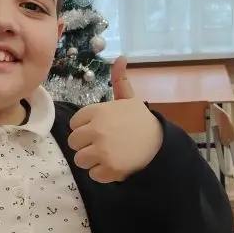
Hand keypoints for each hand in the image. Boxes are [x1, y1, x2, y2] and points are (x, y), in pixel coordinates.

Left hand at [67, 57, 162, 182]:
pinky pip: (93, 174)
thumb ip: (120, 80)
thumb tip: (121, 57)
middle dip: (86, 145)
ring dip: (92, 161)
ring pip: (80, 160)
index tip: (100, 129)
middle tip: (103, 144)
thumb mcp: (129, 99)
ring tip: (108, 155)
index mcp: (98, 111)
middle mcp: (97, 129)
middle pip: (73, 143)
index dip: (85, 128)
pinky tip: (115, 165)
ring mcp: (102, 150)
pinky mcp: (109, 168)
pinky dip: (103, 173)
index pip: (74, 124)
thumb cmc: (140, 121)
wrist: (160, 144)